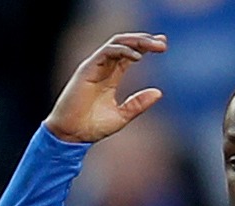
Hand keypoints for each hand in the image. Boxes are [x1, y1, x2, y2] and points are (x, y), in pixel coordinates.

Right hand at [45, 32, 165, 143]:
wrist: (71, 135)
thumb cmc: (92, 127)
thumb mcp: (122, 116)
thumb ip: (138, 103)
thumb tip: (159, 92)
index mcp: (111, 76)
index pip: (130, 54)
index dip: (146, 47)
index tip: (163, 45)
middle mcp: (103, 68)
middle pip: (125, 44)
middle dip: (145, 40)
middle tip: (162, 43)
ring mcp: (94, 66)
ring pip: (117, 43)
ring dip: (136, 41)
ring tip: (154, 45)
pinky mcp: (87, 69)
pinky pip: (107, 52)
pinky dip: (123, 51)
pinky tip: (137, 58)